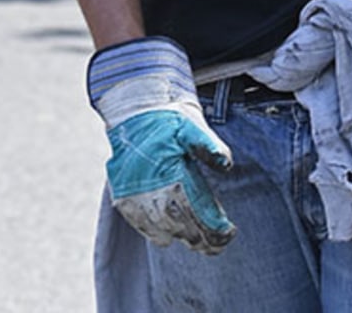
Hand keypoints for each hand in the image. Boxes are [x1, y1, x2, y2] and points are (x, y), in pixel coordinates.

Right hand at [88, 37, 235, 254]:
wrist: (132, 109)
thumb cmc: (166, 118)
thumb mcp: (192, 125)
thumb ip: (208, 146)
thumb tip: (226, 165)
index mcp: (169, 170)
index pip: (196, 211)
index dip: (214, 227)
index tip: (229, 233)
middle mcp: (149, 186)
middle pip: (180, 225)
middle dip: (201, 238)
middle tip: (217, 243)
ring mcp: (133, 193)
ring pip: (160, 229)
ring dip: (180, 236)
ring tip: (197, 240)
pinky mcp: (122, 196)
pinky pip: (140, 223)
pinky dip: (156, 230)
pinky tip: (170, 232)